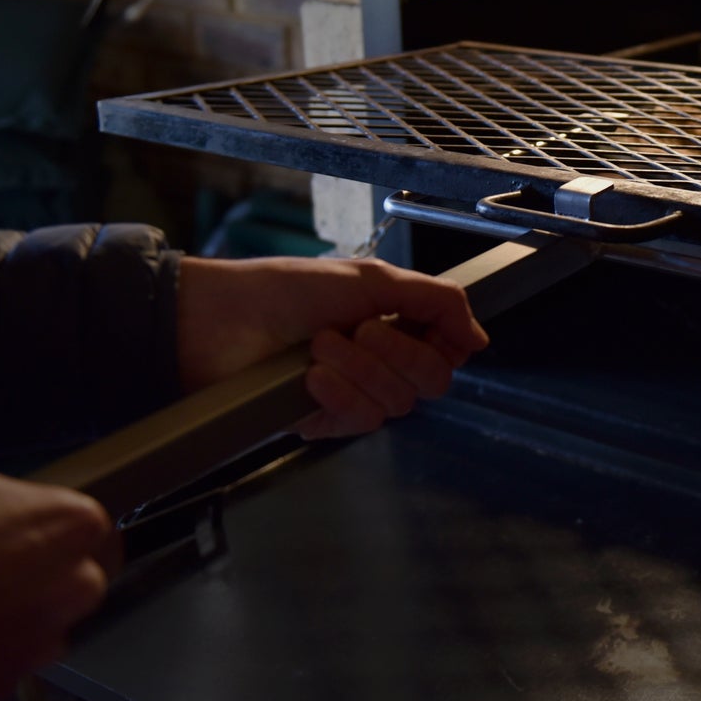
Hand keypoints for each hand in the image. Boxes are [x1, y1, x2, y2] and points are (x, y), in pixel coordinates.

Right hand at [0, 443, 113, 700]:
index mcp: (64, 526)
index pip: (82, 522)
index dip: (38, 524)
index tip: (8, 527)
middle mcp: (69, 590)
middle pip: (72, 578)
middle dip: (35, 573)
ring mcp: (36, 646)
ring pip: (38, 626)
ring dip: (7, 616)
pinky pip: (0, 664)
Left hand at [177, 256, 489, 438]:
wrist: (220, 320)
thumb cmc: (286, 289)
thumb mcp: (370, 278)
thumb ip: (435, 301)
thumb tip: (480, 337)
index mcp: (394, 323)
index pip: (449, 349)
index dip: (450, 342)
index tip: (437, 328)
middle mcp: (379, 362)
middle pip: (434, 380)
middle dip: (401, 352)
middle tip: (362, 327)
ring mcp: (353, 393)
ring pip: (398, 402)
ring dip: (360, 367)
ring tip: (319, 344)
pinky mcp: (325, 422)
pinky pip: (362, 419)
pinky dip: (341, 393)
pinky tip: (312, 376)